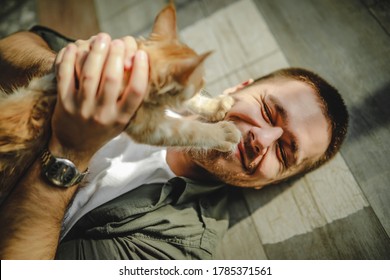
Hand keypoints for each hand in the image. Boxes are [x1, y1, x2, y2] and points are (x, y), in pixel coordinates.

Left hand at [50, 33, 148, 163]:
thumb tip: (138, 65)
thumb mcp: (122, 120)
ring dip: (97, 53)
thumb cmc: (102, 129)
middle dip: (117, 55)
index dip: (140, 71)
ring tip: (103, 38)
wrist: (74, 146)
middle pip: (112, 79)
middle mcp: (103, 114)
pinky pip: (66, 76)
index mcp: (121, 118)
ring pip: (89, 75)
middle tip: (119, 42)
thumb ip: (130, 99)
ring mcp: (82, 109)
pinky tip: (76, 47)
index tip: (141, 54)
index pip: (136, 93)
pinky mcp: (64, 103)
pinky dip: (70, 59)